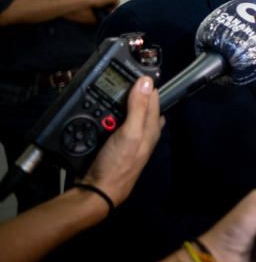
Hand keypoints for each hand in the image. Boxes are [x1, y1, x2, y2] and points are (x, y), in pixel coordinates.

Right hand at [80, 76, 161, 205]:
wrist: (97, 191)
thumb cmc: (119, 164)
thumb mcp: (131, 132)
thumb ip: (138, 107)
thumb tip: (146, 81)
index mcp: (152, 128)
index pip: (153, 98)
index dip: (145, 84)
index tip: (135, 70)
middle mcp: (142, 132)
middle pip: (138, 105)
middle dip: (130, 95)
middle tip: (119, 82)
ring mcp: (127, 138)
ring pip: (123, 114)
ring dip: (115, 106)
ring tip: (108, 95)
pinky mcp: (112, 144)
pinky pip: (110, 125)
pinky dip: (105, 118)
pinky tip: (98, 115)